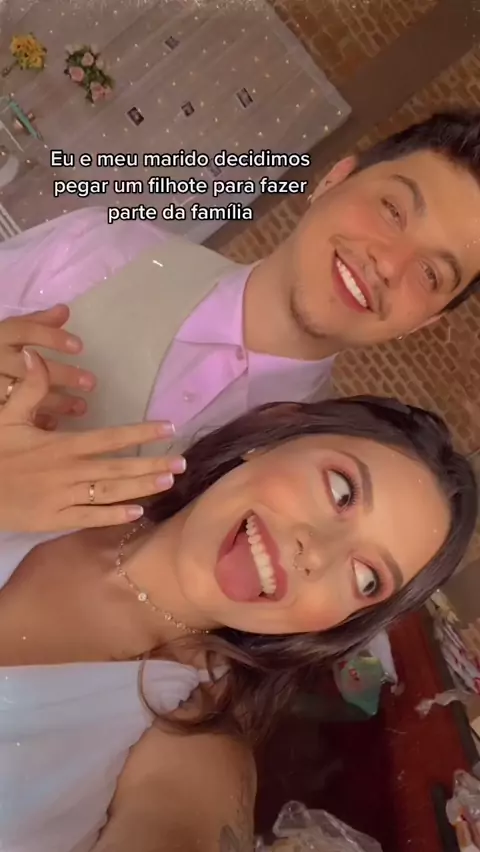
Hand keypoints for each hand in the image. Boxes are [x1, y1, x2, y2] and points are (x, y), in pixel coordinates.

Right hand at [0, 304, 95, 427]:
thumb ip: (35, 323)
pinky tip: (55, 424)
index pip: (24, 331)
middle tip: (90, 382)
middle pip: (29, 367)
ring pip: (24, 395)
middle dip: (62, 376)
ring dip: (55, 402)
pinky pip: (14, 416)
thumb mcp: (8, 333)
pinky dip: (34, 420)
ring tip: (82, 407)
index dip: (52, 338)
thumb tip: (64, 311)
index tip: (79, 346)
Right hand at [0, 348, 184, 531]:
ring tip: (169, 482)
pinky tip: (138, 512)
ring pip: (111, 493)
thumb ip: (29, 389)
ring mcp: (65, 498)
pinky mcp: (56, 519)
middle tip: (182, 462)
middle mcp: (70, 472)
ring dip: (142, 488)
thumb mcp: (6, 416)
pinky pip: (90, 518)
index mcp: (62, 445)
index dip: (141, 432)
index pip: (111, 437)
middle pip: (119, 468)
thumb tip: (36, 356)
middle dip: (153, 464)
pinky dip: (114, 517)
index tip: (168, 427)